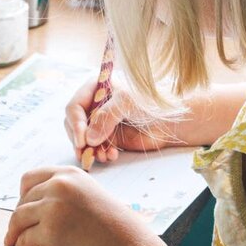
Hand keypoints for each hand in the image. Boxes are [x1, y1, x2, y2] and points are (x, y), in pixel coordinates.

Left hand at [3, 166, 151, 245]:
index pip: (29, 178)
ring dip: (14, 232)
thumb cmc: (110, 225)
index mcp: (68, 174)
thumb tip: (32, 202)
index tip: (23, 208)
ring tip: (14, 241)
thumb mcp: (88, 193)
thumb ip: (64, 191)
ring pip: (18, 218)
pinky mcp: (50, 232)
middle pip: (22, 200)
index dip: (23, 195)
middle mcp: (59, 186)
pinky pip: (24, 239)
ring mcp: (53, 208)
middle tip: (18, 229)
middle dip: (19, 216)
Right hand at [64, 78, 180, 164]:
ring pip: (84, 139)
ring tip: (104, 157)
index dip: (76, 124)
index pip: (74, 107)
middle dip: (80, 140)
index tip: (82, 141)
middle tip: (87, 153)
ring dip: (90, 150)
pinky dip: (101, 154)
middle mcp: (95, 104)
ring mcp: (101, 122)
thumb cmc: (150, 102)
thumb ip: (106, 118)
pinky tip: (112, 156)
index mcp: (95, 88)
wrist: (171, 120)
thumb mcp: (126, 102)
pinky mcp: (108, 137)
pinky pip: (96, 148)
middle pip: (75, 124)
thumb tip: (88, 139)